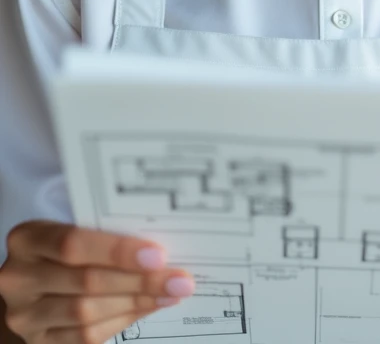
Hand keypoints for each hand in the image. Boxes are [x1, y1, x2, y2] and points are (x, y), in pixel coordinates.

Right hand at [0, 220, 194, 343]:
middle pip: (86, 282)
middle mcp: (19, 278)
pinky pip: (85, 337)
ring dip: (136, 304)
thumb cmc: (64, 245)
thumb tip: (160, 248)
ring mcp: (26, 315)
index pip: (73, 244)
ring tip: (170, 294)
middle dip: (139, 282)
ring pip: (87, 314)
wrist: (33, 279)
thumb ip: (106, 232)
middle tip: (179, 280)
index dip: (118, 251)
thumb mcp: (74, 228)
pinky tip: (148, 307)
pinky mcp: (39, 341)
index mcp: (27, 239)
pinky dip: (122, 320)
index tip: (159, 255)